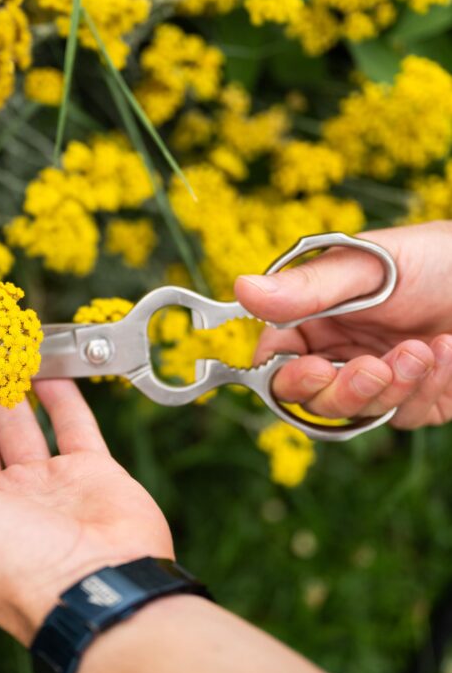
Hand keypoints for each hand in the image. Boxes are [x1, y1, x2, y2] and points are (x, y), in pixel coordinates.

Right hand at [234, 222, 451, 428]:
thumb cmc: (435, 258)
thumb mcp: (368, 267)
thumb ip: (308, 288)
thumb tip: (241, 289)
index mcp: (315, 318)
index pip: (277, 361)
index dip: (287, 375)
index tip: (310, 368)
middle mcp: (339, 352)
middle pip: (313, 400)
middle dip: (346, 389)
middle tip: (378, 365)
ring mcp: (377, 380)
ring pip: (359, 413)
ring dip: (394, 384)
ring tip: (426, 346)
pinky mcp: (415, 400)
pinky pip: (405, 414)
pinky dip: (428, 385)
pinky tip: (448, 351)